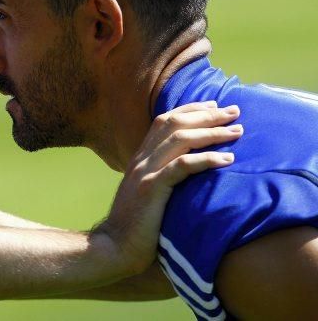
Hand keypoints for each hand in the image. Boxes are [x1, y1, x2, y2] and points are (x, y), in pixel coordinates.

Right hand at [94, 101, 241, 275]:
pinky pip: (181, 166)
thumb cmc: (136, 226)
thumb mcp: (148, 194)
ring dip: (211, 132)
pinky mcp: (152, 189)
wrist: (115, 247)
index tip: (214, 105)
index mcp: (140, 158)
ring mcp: (145, 172)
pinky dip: (205, 159)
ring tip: (236, 132)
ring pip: (179, 139)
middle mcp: (142, 159)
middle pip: (174, 123)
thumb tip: (188, 172)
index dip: (190, 109)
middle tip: (234, 111)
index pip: (164, 121)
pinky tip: (227, 159)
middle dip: (206, 114)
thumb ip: (162, 177)